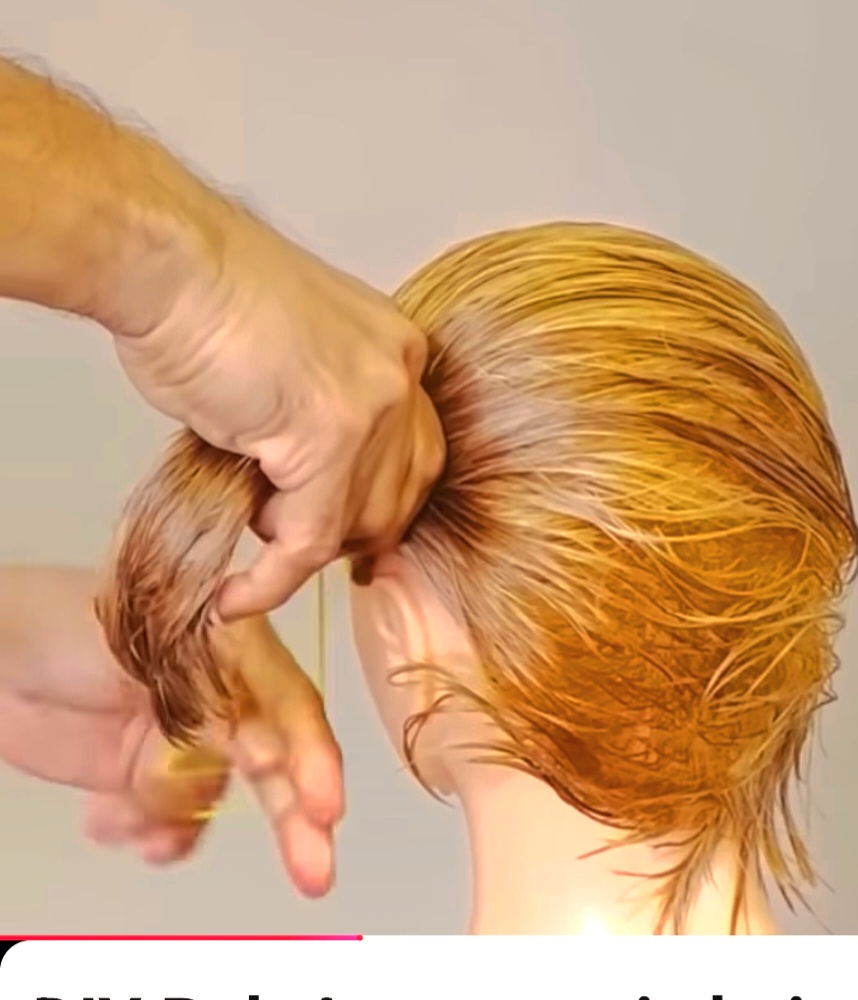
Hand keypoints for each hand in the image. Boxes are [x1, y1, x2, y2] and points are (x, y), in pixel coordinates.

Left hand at [0, 567, 340, 893]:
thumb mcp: (143, 651)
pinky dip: (151, 834)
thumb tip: (264, 751)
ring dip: (184, 822)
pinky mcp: (141, 773)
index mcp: (233, 647)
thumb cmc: (55, 620)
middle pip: (275, 764)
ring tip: (142, 829)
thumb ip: (207, 702)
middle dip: (295, 820)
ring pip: (215, 800)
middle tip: (314, 870)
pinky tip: (114, 823)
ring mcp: (181, 737)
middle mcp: (217, 695)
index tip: (325, 808)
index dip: (313, 759)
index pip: (290, 706)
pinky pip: (169, 821)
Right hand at [112, 206, 444, 619]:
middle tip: (299, 550)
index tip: (350, 539)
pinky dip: (271, 580)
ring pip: (357, 522)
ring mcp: (371, 408)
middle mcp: (398, 376)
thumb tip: (300, 490)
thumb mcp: (289, 361)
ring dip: (301, 546)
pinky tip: (236, 596)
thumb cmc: (202, 302)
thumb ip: (315, 421)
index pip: (414, 453)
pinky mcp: (329, 440)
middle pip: (401, 493)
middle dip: (350, 532)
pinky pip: (307, 540)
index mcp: (395, 351)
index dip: (380, 505)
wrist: (165, 266)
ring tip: (250, 533)